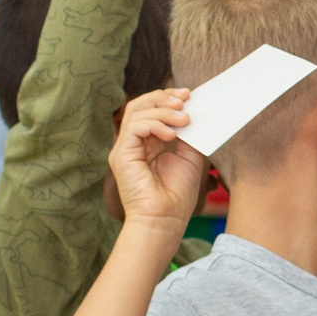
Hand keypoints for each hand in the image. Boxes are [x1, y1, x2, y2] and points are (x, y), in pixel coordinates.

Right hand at [109, 89, 206, 229]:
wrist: (165, 220)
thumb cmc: (177, 195)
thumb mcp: (190, 157)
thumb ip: (190, 135)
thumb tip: (196, 111)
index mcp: (148, 142)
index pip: (151, 109)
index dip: (167, 98)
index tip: (189, 95)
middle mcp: (133, 142)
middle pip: (140, 105)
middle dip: (163, 98)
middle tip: (185, 99)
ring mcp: (125, 148)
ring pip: (136, 113)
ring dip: (163, 112)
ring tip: (184, 119)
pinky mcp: (121, 155)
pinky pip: (133, 128)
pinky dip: (154, 125)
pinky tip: (171, 134)